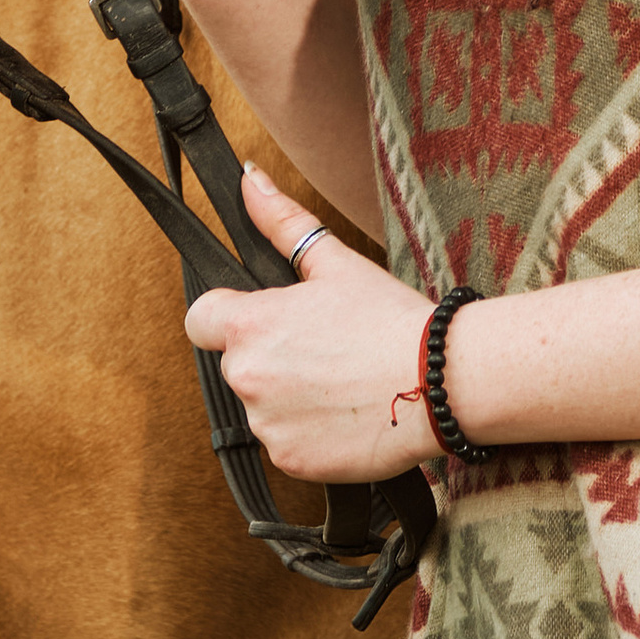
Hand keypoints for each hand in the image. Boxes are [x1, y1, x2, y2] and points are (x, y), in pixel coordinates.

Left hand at [183, 166, 443, 484]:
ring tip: (341, 381)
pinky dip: (308, 432)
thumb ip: (282, 222)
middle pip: (236, 363)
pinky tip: (345, 413)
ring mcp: (266, 424)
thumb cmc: (390, 320)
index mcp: (250, 325)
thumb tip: (249, 178)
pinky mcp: (289, 460)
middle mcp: (247, 377)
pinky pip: (284, 442)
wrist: (439, 384)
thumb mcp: (336, 263)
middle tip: (323, 348)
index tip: (262, 319)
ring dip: (288, 396)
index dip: (226, 316)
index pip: (200, 320)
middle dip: (269, 355)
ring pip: (262, 405)